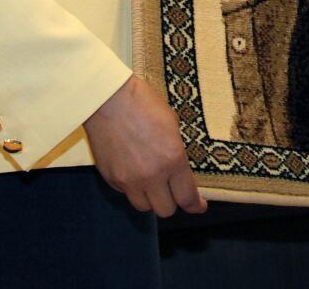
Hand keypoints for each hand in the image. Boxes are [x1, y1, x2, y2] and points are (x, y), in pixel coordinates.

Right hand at [84, 75, 207, 216]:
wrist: (109, 99)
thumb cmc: (144, 104)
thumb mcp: (172, 126)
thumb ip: (176, 154)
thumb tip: (179, 172)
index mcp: (172, 159)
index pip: (186, 197)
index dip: (195, 205)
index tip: (199, 206)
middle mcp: (151, 175)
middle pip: (165, 210)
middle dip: (172, 201)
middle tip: (173, 190)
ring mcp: (129, 180)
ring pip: (144, 207)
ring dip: (151, 198)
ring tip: (152, 182)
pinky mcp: (111, 179)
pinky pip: (126, 193)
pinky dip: (133, 188)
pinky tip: (134, 170)